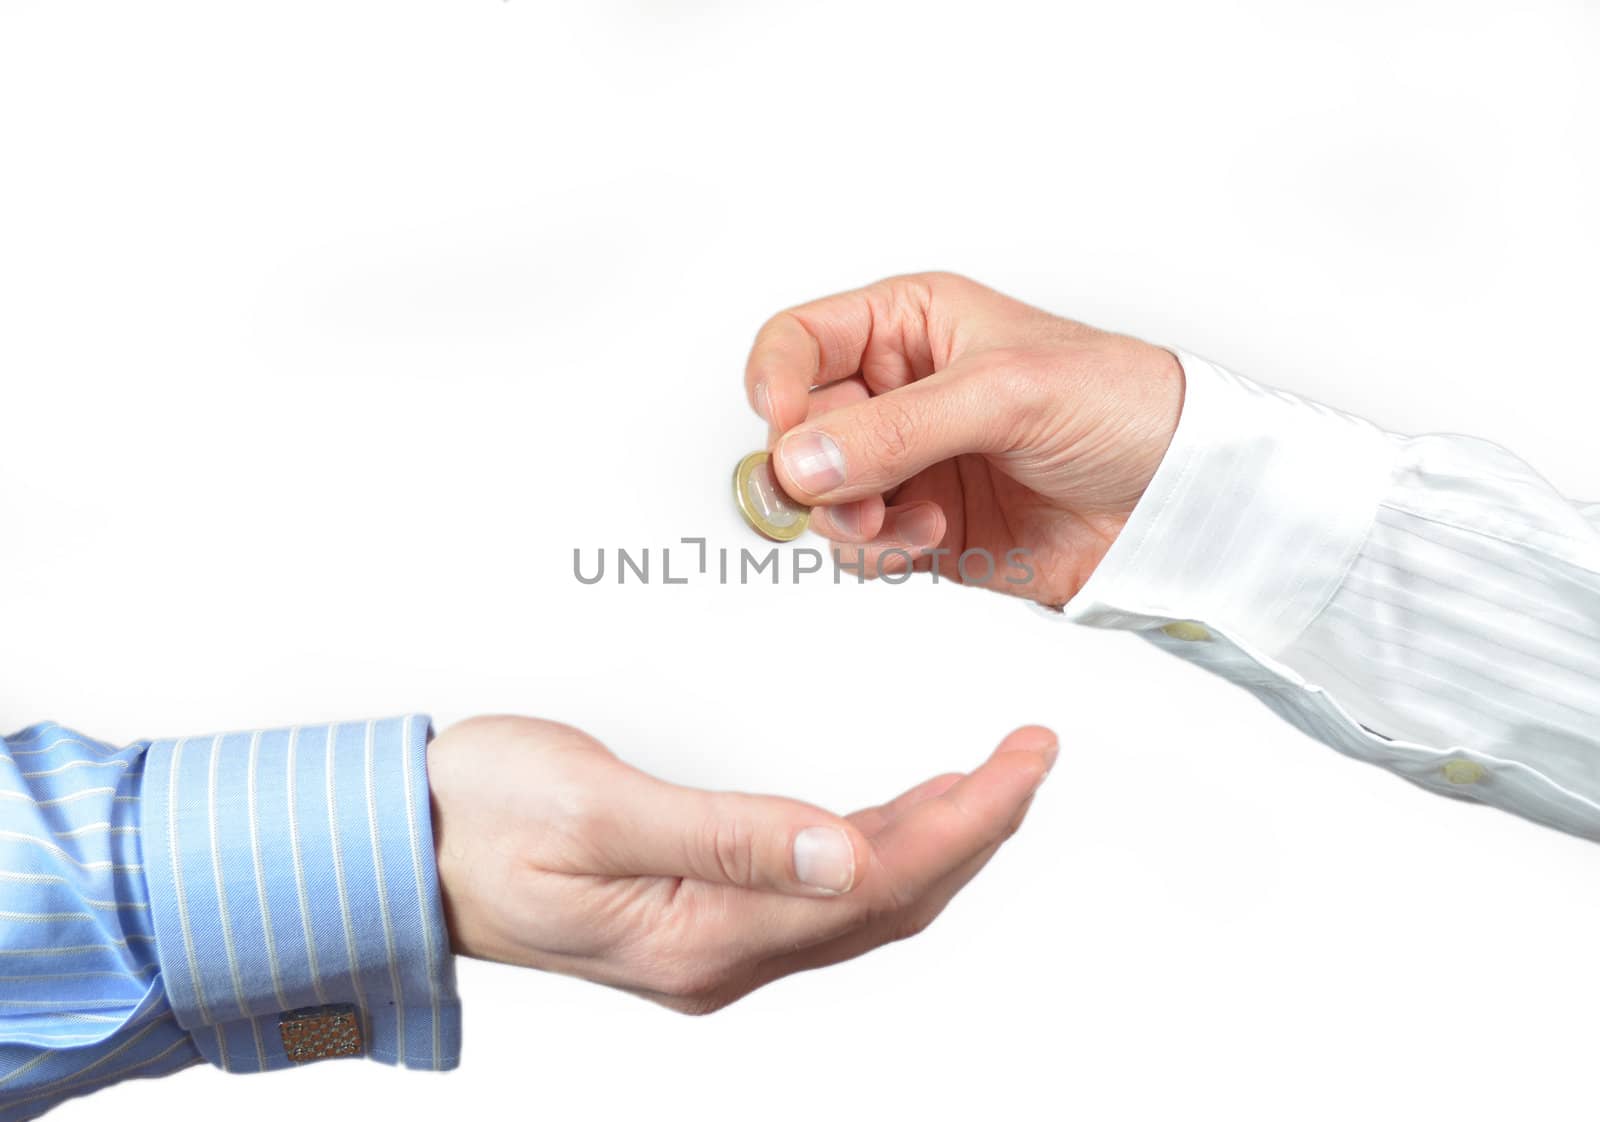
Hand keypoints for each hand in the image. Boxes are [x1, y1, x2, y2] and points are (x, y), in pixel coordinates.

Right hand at [427, 715, 1055, 1013]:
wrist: (396, 847)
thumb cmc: (476, 819)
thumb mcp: (596, 813)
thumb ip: (727, 836)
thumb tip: (845, 854)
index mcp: (703, 935)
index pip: (877, 883)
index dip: (967, 822)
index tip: (1024, 761)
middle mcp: (719, 955)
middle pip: (889, 901)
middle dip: (975, 829)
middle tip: (1032, 756)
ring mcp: (710, 943)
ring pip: (860, 901)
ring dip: (935, 841)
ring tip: (992, 778)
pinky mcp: (695, 916)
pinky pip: (818, 895)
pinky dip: (877, 848)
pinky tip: (897, 815)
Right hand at [744, 272, 1184, 605]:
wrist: (1180, 498)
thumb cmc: (1118, 405)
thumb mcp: (1005, 394)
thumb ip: (898, 428)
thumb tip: (799, 461)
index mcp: (910, 325)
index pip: (799, 342)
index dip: (776, 384)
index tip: (784, 430)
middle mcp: (898, 391)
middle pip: (798, 429)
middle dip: (813, 469)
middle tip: (848, 495)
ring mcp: (909, 463)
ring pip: (820, 497)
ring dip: (846, 519)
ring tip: (903, 524)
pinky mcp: (924, 527)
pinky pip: (860, 547)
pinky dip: (877, 553)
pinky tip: (930, 539)